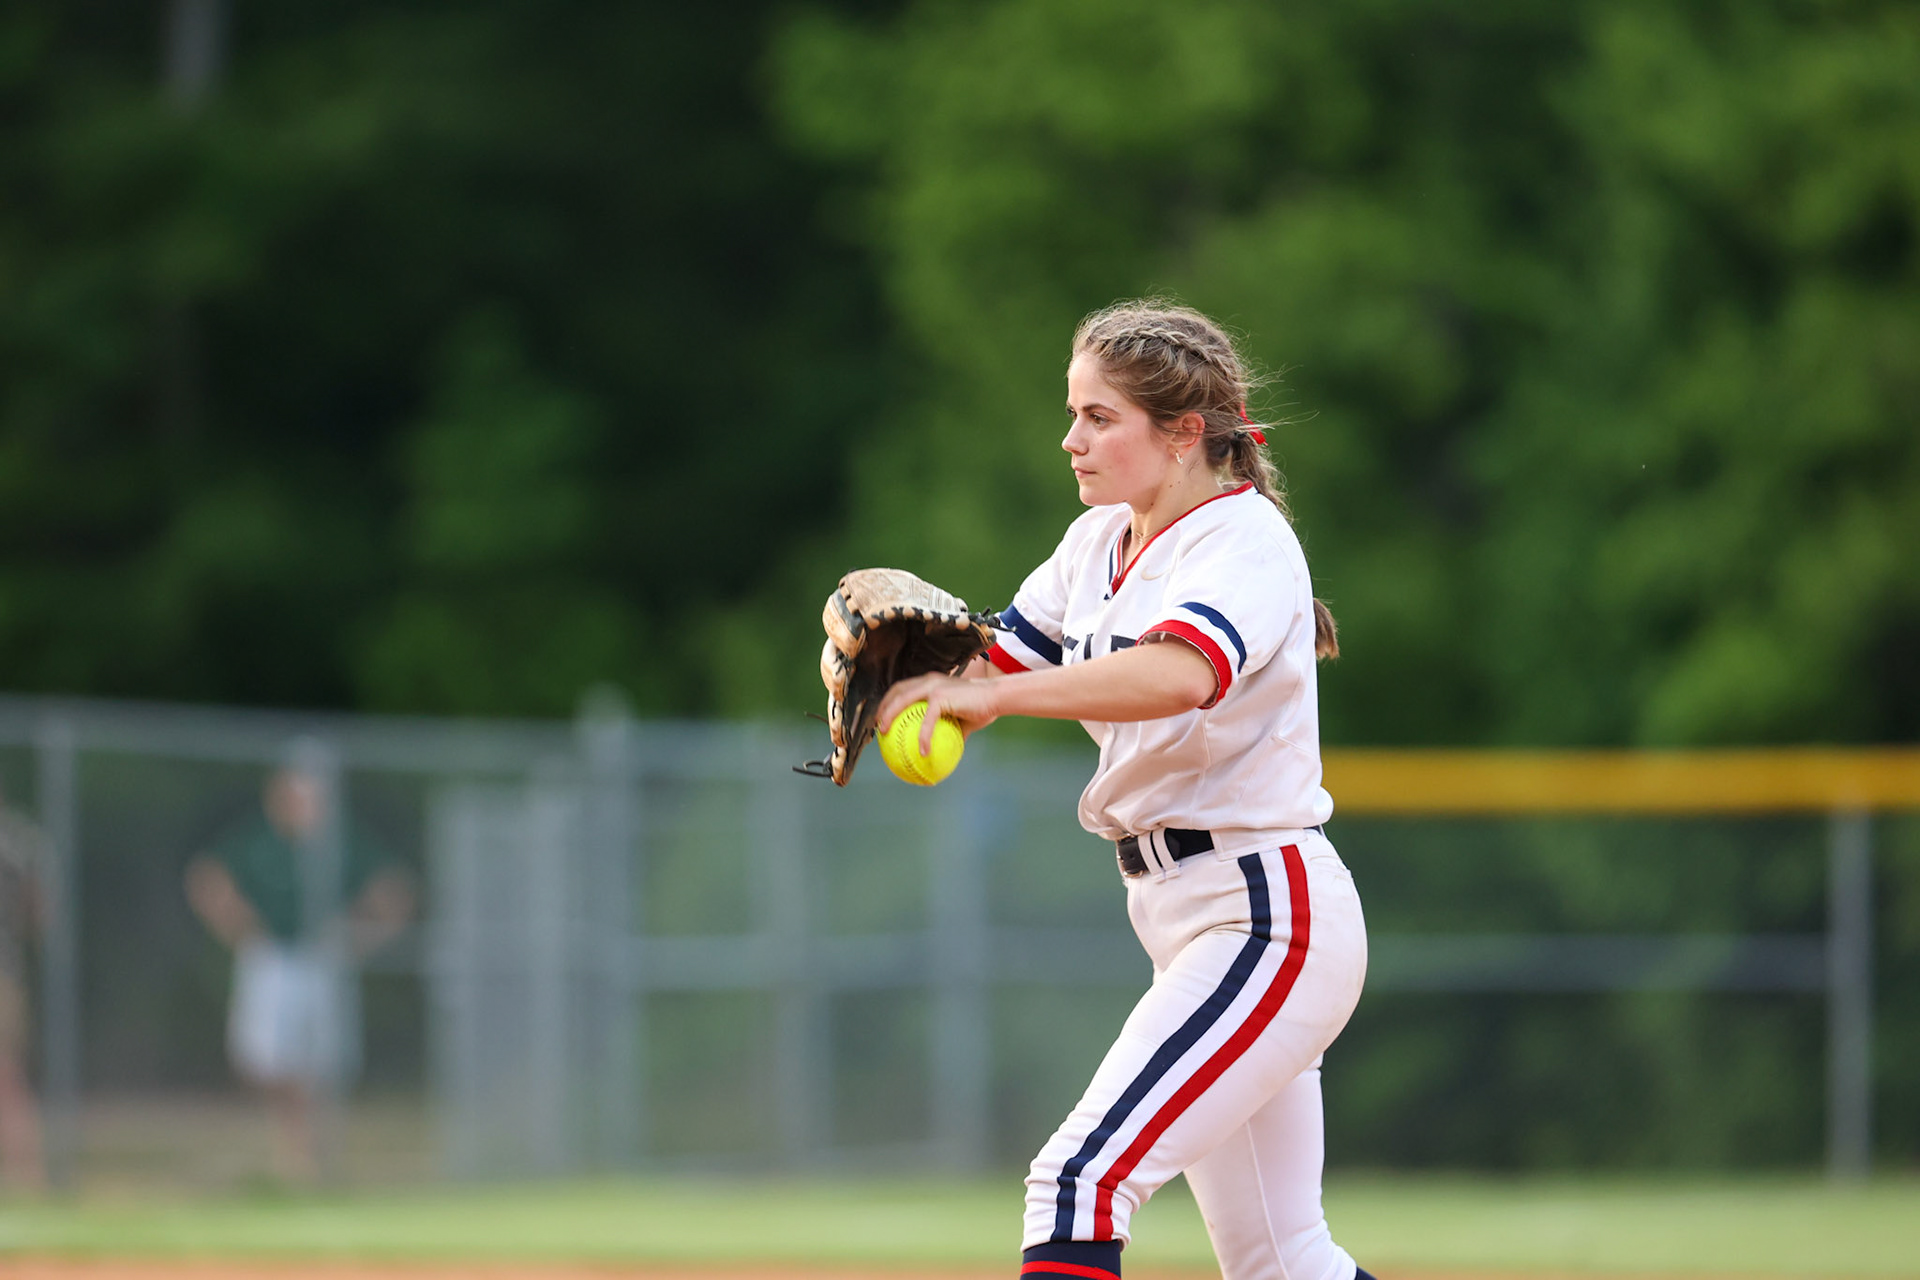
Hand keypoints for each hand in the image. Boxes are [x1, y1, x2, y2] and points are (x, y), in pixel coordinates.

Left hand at [877, 672, 999, 754]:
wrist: (996, 698)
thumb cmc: (981, 708)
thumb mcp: (960, 720)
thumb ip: (946, 728)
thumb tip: (938, 749)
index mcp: (931, 682)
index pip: (903, 688)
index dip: (889, 700)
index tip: (883, 717)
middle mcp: (929, 680)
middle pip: (897, 690)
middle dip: (883, 706)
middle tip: (878, 726)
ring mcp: (933, 686)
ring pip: (902, 700)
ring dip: (889, 715)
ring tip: (884, 734)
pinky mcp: (941, 697)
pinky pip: (926, 721)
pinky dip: (922, 736)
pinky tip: (922, 751)